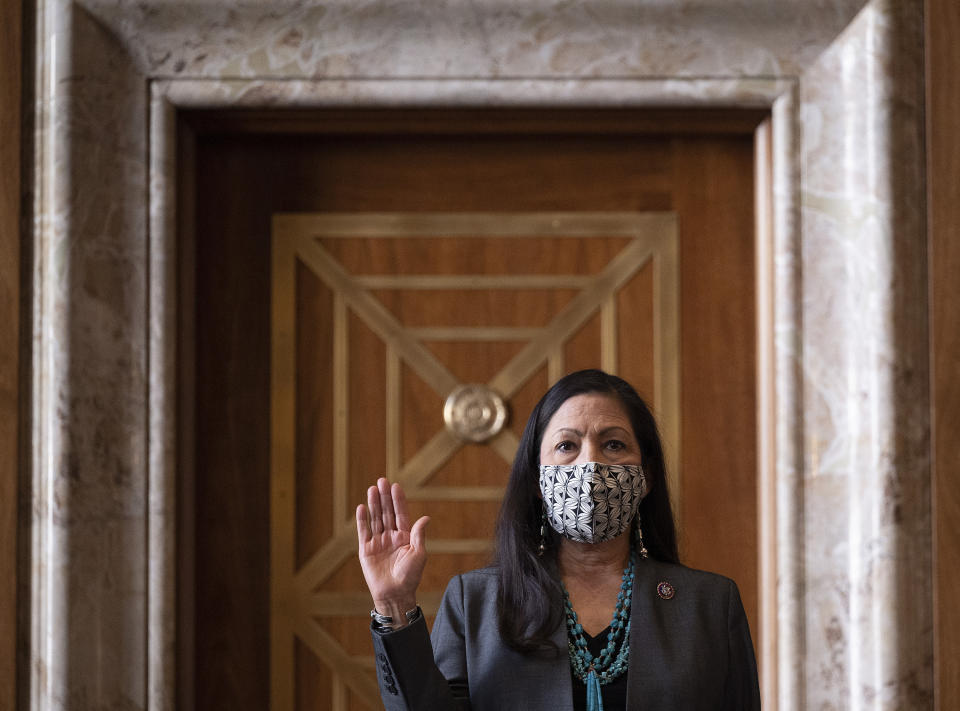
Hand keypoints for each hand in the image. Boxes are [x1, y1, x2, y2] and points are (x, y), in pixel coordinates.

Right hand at [356, 478, 429, 627]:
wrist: (395, 594)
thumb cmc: (410, 576)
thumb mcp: (419, 554)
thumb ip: (419, 535)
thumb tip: (426, 517)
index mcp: (404, 536)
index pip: (401, 514)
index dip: (398, 500)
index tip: (396, 486)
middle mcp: (391, 536)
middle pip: (387, 512)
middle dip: (385, 497)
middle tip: (382, 481)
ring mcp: (378, 542)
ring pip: (375, 518)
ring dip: (374, 504)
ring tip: (372, 489)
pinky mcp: (366, 549)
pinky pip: (363, 531)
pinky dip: (362, 519)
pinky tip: (362, 507)